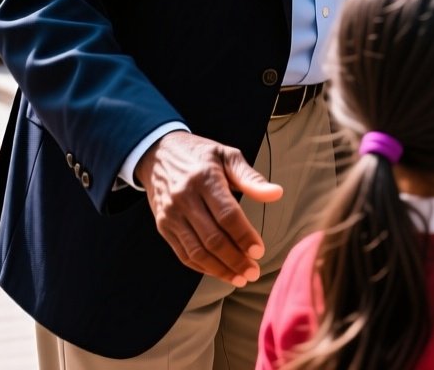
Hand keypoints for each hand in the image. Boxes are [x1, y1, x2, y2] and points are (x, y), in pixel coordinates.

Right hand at [135, 131, 283, 285]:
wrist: (157, 154)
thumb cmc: (201, 155)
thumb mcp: (227, 156)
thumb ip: (251, 178)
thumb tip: (276, 194)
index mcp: (204, 179)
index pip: (227, 215)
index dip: (244, 236)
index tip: (259, 251)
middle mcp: (184, 199)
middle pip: (212, 238)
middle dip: (235, 259)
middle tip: (254, 272)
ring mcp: (171, 215)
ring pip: (197, 251)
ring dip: (220, 269)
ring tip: (241, 278)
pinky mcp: (163, 226)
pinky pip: (183, 253)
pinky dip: (203, 267)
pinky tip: (221, 272)